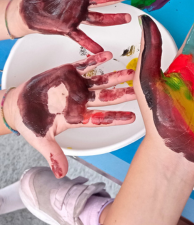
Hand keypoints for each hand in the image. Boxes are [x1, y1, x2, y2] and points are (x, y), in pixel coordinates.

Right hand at [4, 52, 135, 177]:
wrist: (16, 105)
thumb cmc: (30, 123)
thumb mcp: (40, 140)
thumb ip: (53, 154)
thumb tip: (61, 174)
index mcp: (78, 117)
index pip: (101, 118)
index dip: (116, 118)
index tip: (133, 118)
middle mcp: (82, 100)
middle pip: (107, 98)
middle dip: (123, 95)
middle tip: (140, 92)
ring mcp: (77, 86)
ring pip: (101, 81)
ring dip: (116, 77)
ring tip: (131, 73)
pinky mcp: (68, 72)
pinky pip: (85, 65)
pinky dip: (96, 60)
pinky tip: (108, 55)